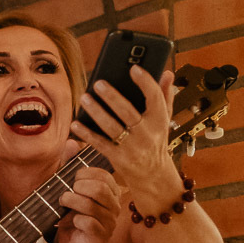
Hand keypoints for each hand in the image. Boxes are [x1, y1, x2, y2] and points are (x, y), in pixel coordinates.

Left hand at [54, 140, 120, 242]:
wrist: (68, 239)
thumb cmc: (71, 209)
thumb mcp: (68, 185)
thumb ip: (69, 164)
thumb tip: (71, 142)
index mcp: (110, 190)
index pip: (104, 176)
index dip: (85, 174)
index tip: (73, 179)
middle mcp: (114, 205)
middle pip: (100, 189)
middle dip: (79, 187)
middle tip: (66, 192)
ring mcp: (110, 221)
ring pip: (93, 206)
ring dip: (72, 202)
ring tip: (63, 202)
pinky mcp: (101, 236)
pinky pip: (89, 224)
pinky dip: (74, 220)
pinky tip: (69, 221)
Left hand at [69, 65, 179, 197]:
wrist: (153, 174)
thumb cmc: (155, 140)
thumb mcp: (164, 119)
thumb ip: (165, 96)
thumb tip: (168, 72)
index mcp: (160, 120)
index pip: (155, 98)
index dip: (145, 82)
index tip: (133, 68)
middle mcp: (147, 133)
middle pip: (128, 112)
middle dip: (113, 97)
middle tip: (98, 83)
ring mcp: (132, 147)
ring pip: (112, 127)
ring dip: (96, 112)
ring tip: (84, 98)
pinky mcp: (118, 157)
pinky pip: (100, 144)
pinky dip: (87, 134)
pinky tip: (76, 123)